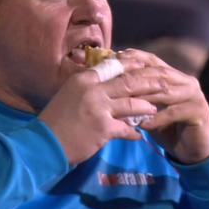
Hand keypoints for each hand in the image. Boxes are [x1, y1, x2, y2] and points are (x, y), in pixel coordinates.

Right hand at [39, 59, 163, 164]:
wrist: (44, 143)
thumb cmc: (55, 120)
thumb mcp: (69, 94)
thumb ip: (88, 87)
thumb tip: (107, 82)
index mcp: (84, 79)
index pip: (114, 67)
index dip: (132, 66)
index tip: (146, 65)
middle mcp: (93, 90)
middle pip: (129, 83)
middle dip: (150, 83)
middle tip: (165, 83)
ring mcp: (99, 109)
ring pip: (132, 105)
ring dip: (147, 108)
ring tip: (156, 110)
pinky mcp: (103, 129)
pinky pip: (127, 129)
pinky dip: (134, 133)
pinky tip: (140, 135)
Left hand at [117, 49, 208, 163]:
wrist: (193, 149)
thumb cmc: (167, 127)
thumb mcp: (151, 108)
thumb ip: (139, 96)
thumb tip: (111, 86)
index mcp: (175, 76)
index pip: (153, 61)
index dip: (134, 58)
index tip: (115, 59)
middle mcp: (186, 81)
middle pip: (158, 73)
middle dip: (136, 77)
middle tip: (116, 83)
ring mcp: (194, 95)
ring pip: (165, 91)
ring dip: (144, 97)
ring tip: (125, 103)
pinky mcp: (198, 112)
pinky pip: (173, 113)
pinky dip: (156, 118)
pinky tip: (143, 124)